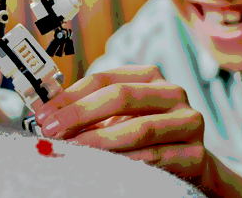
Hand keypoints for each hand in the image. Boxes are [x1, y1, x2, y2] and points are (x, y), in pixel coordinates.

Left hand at [34, 66, 206, 181]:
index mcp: (150, 76)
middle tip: (53, 130)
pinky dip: (126, 162)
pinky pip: (156, 158)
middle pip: (121, 97)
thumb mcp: (118, 114)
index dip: (72, 95)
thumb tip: (49, 114)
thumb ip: (90, 109)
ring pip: (139, 128)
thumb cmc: (145, 131)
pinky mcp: (196, 153)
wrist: (190, 160)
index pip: (105, 78)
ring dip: (99, 141)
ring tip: (73, 149)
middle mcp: (172, 93)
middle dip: (81, 114)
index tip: (46, 113)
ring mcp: (188, 121)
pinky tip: (103, 165)